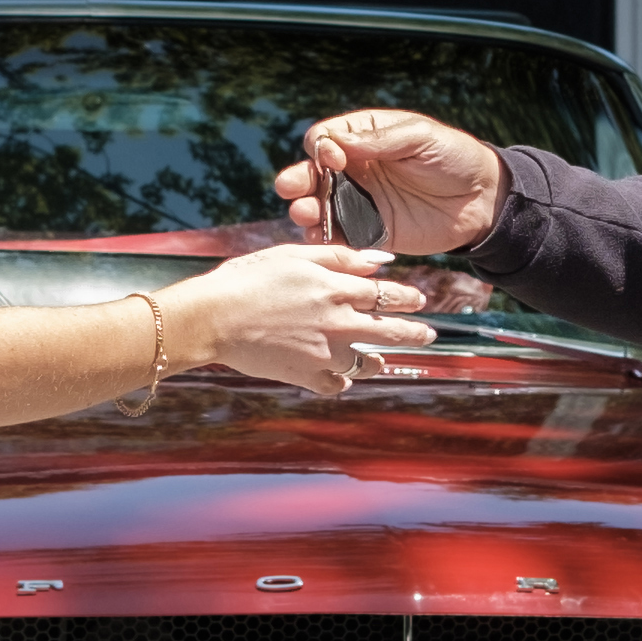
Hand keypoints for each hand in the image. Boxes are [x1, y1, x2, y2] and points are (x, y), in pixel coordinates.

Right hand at [164, 243, 437, 393]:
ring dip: (377, 361)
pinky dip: (342, 381)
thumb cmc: (248, 279)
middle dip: (414, 333)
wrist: (213, 318)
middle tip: (429, 335)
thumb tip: (379, 260)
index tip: (419, 299)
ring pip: (366, 364)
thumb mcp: (294, 255)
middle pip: (389, 332)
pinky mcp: (306, 376)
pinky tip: (341, 376)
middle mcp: (338, 323)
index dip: (406, 296)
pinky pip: (337, 385)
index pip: (386, 294)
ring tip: (381, 362)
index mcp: (336, 289)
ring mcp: (324, 353)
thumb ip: (340, 256)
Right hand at [271, 110, 508, 256]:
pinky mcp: (370, 231)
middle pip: (313, 173)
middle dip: (298, 179)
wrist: (483, 199)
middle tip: (290, 187)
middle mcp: (355, 168)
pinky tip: (320, 239)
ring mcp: (360, 201)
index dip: (322, 148)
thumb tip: (336, 144)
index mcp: (364, 137)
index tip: (335, 158)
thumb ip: (379, 141)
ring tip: (304, 214)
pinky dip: (327, 239)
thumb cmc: (453, 157)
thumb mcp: (420, 137)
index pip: (325, 139)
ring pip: (320, 205)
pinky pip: (341, 236)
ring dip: (307, 209)